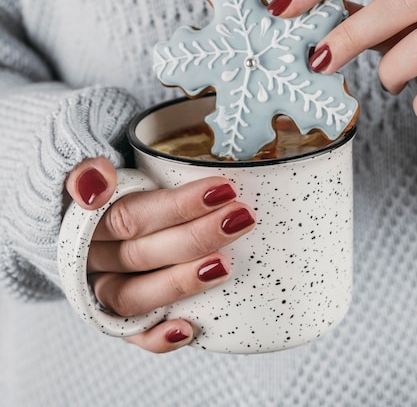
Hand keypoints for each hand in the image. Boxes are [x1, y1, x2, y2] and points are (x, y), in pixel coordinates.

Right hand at [65, 157, 255, 352]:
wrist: (86, 220)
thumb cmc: (110, 189)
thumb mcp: (93, 168)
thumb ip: (87, 168)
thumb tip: (96, 184)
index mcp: (85, 219)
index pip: (131, 215)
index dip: (178, 206)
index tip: (223, 189)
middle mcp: (92, 259)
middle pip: (142, 254)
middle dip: (196, 238)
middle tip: (242, 218)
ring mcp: (104, 289)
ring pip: (135, 296)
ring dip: (181, 284)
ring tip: (225, 266)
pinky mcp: (115, 316)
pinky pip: (132, 334)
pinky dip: (157, 338)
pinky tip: (189, 330)